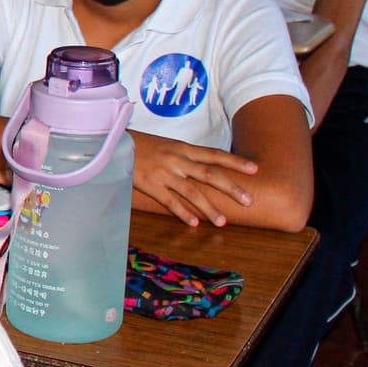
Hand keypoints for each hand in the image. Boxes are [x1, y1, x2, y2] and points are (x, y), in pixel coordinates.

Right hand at [132, 132, 257, 226]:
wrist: (112, 143)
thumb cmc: (139, 145)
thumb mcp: (165, 145)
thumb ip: (183, 156)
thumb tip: (203, 168)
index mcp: (182, 148)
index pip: (214, 154)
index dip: (235, 162)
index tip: (255, 169)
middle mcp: (176, 159)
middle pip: (210, 174)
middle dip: (231, 188)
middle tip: (249, 201)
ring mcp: (163, 173)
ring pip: (192, 191)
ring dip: (209, 207)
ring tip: (222, 222)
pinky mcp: (149, 184)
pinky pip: (169, 200)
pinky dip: (182, 212)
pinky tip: (193, 223)